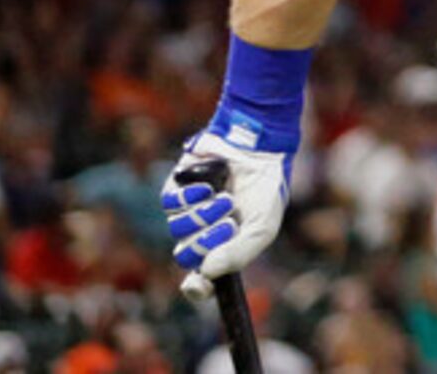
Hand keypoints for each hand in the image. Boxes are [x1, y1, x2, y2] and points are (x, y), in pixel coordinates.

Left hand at [162, 129, 292, 298]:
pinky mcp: (175, 190)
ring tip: (225, 198)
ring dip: (204, 215)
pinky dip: (192, 197)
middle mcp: (200, 234)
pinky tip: (210, 186)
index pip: (200, 280)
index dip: (196, 288)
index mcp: (221, 248)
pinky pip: (171, 203)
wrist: (259, 148)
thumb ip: (240, 253)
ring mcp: (186, 213)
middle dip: (206, 241)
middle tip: (229, 223)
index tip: (199, 284)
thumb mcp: (263, 226)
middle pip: (186, 255)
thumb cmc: (265, 188)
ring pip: (178, 229)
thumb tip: (207, 271)